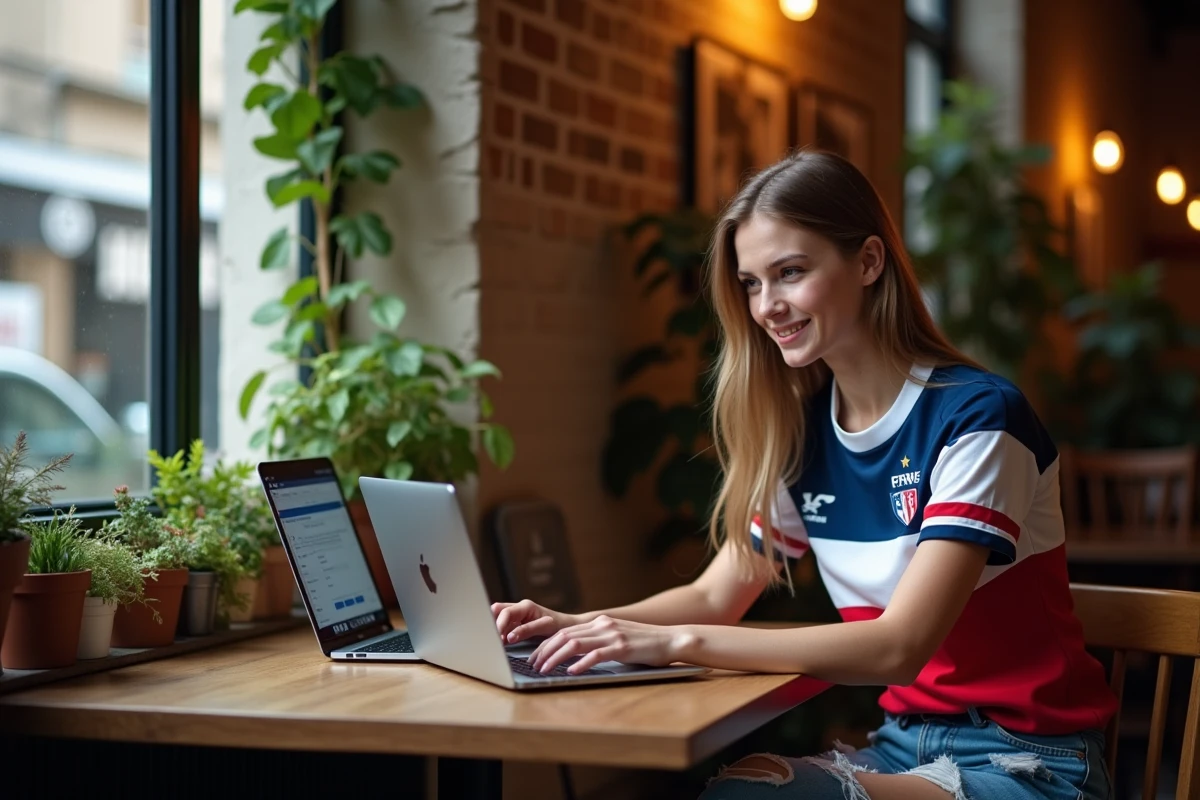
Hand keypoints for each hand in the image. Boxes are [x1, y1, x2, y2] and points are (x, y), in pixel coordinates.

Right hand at [491, 599, 578, 644]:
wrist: (569, 626)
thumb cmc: (560, 625)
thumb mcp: (545, 628)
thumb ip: (527, 630)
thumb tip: (509, 636)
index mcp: (526, 606)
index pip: (505, 612)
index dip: (498, 625)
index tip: (496, 638)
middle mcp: (519, 608)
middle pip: (497, 611)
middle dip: (493, 624)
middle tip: (493, 640)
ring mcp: (517, 615)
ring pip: (498, 617)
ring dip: (496, 629)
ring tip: (497, 643)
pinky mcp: (517, 622)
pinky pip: (504, 625)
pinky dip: (500, 633)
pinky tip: (501, 643)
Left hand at [527, 615, 689, 674]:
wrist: (672, 639)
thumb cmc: (645, 644)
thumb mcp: (618, 638)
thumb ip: (599, 642)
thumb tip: (576, 655)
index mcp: (600, 622)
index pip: (564, 631)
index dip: (546, 645)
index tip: (535, 657)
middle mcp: (603, 625)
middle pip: (564, 636)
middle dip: (545, 651)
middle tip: (534, 665)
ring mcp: (613, 635)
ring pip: (575, 644)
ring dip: (556, 658)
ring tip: (545, 670)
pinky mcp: (623, 647)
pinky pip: (596, 655)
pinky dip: (580, 663)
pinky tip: (571, 672)